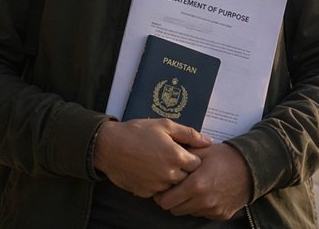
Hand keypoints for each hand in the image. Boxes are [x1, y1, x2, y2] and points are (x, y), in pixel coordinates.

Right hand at [93, 119, 212, 197]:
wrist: (109, 146)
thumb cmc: (137, 132)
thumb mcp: (165, 125)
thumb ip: (189, 134)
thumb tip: (209, 141)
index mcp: (176, 157)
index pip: (197, 164)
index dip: (192, 157)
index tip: (185, 152)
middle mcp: (168, 174)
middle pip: (187, 177)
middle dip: (184, 169)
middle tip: (172, 158)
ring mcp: (157, 186)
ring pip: (174, 186)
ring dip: (171, 177)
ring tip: (160, 163)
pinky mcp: (145, 192)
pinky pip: (159, 191)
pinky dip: (158, 183)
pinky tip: (150, 171)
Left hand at [153, 142, 252, 219]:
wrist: (253, 167)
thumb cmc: (226, 156)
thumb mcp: (203, 151)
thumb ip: (183, 157)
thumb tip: (165, 160)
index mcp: (195, 185)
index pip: (166, 201)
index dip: (161, 195)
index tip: (164, 188)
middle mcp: (203, 201)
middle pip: (174, 210)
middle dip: (172, 200)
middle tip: (176, 189)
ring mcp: (213, 210)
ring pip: (188, 212)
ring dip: (186, 203)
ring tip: (193, 189)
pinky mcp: (221, 214)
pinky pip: (203, 214)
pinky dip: (201, 206)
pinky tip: (206, 193)